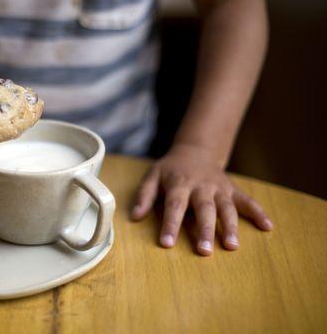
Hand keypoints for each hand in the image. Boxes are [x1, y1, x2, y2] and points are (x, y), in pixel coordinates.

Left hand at [131, 143, 272, 255]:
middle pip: (204, 209)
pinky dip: (259, 213)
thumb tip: (134, 216)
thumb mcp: (152, 176)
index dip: (170, 224)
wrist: (195, 151)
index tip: (167, 244)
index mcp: (179, 183)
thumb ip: (144, 195)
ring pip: (227, 208)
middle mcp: (202, 186)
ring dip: (231, 226)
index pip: (174, 205)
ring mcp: (220, 188)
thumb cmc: (170, 169)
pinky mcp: (233, 190)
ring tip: (232, 246)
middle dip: (205, 230)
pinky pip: (248, 201)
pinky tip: (268, 227)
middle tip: (204, 251)